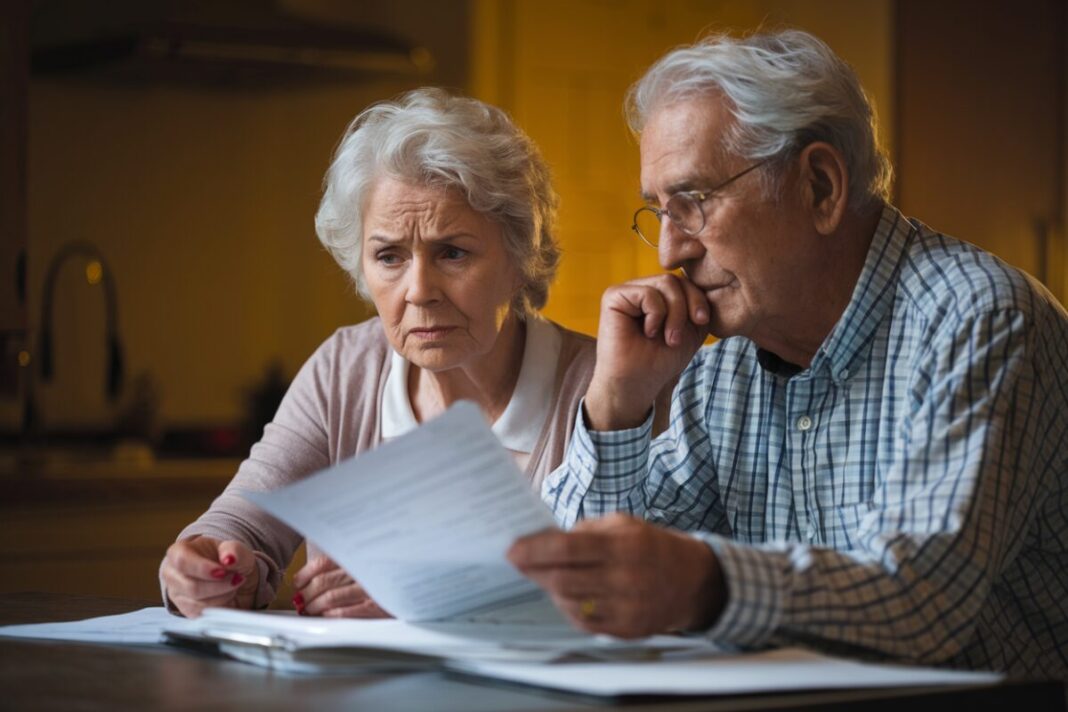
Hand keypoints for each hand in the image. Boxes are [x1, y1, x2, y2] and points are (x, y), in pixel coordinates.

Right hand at [161, 536, 259, 617]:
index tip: (223, 571)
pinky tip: (227, 596)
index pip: (182, 561)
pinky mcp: (186, 611)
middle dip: (220, 585)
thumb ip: (234, 550)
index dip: (203, 568)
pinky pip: (203, 615)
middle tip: (236, 578)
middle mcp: (172, 574)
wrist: (234, 578)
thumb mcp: (237, 550)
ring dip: (223, 596)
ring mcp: (177, 595)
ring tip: (232, 585)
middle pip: (192, 587)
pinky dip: (221, 607)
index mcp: (180, 551)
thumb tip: (230, 558)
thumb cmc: (230, 561)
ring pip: (198, 604)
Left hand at [292, 555, 389, 617]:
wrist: (419, 580)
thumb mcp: (368, 555)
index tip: (298, 582)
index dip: (305, 574)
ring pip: (329, 598)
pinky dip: (331, 614)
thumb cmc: (389, 568)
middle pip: (323, 582)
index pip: (322, 563)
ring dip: (314, 606)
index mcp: (357, 554)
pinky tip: (327, 614)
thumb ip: (344, 559)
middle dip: (307, 593)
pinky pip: (346, 612)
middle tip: (302, 599)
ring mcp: (369, 589)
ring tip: (310, 609)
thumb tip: (313, 572)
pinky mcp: (376, 606)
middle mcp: (361, 570)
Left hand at [507, 514, 725, 638]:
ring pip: (569, 603)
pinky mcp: (626, 629)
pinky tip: (568, 595)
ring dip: (550, 589)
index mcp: (623, 545)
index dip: (535, 550)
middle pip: (562, 580)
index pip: (568, 549)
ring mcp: (625, 607)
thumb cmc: (651, 547)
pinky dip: (569, 607)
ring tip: (546, 576)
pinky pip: (583, 622)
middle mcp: (624, 577)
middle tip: (519, 561)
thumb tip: (543, 539)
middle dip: (534, 571)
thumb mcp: (623, 525)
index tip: (512, 550)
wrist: (693, 581)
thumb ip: (584, 531)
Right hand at [587, 274, 708, 429]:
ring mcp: (627, 291)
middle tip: (679, 337)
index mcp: (658, 295)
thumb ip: (698, 306)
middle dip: (688, 307)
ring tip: (668, 338)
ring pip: (666, 282)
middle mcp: (641, 289)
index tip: (702, 322)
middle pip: (676, 279)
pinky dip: (655, 315)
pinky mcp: (614, 296)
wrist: (636, 384)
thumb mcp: (691, 331)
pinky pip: (648, 293)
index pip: (684, 281)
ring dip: (674, 314)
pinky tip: (648, 332)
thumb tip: (704, 284)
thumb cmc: (660, 361)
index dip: (698, 298)